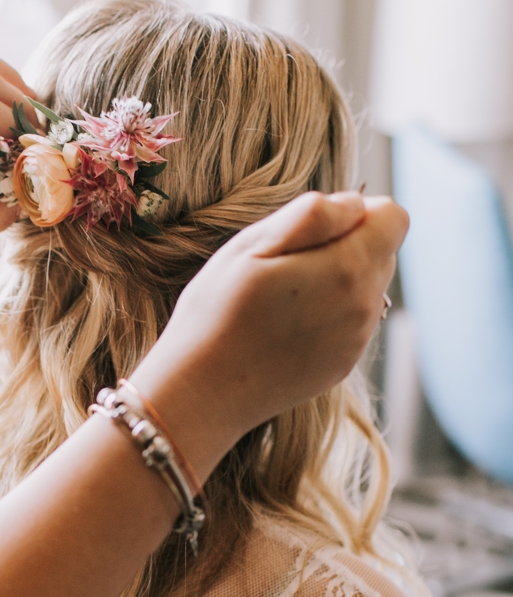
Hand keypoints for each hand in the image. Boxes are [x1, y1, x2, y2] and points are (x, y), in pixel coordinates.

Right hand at [131, 191, 406, 476]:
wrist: (202, 393)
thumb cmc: (216, 314)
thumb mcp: (252, 245)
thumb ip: (313, 215)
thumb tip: (355, 203)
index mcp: (347, 270)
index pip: (393, 218)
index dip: (357, 212)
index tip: (314, 228)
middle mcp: (364, 308)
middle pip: (381, 252)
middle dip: (344, 245)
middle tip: (285, 264)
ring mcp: (355, 342)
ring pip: (366, 288)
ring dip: (335, 281)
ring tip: (281, 298)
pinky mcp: (342, 366)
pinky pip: (351, 322)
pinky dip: (327, 315)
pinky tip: (284, 327)